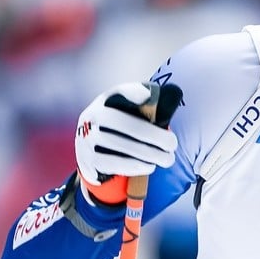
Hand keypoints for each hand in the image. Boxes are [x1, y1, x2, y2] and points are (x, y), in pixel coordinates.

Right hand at [75, 82, 182, 201]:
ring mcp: (86, 138)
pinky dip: (134, 166)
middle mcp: (91, 116)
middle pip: (128, 125)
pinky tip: (150, 166)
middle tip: (173, 145)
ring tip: (167, 159)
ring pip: (122, 145)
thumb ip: (146, 102)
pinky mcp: (87, 160)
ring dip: (150, 154)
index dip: (134, 92)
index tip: (148, 96)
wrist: (93, 150)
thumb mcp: (127, 110)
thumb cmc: (120, 126)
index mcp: (104, 100)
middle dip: (155, 136)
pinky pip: (113, 163)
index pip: (121, 92)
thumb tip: (173, 94)